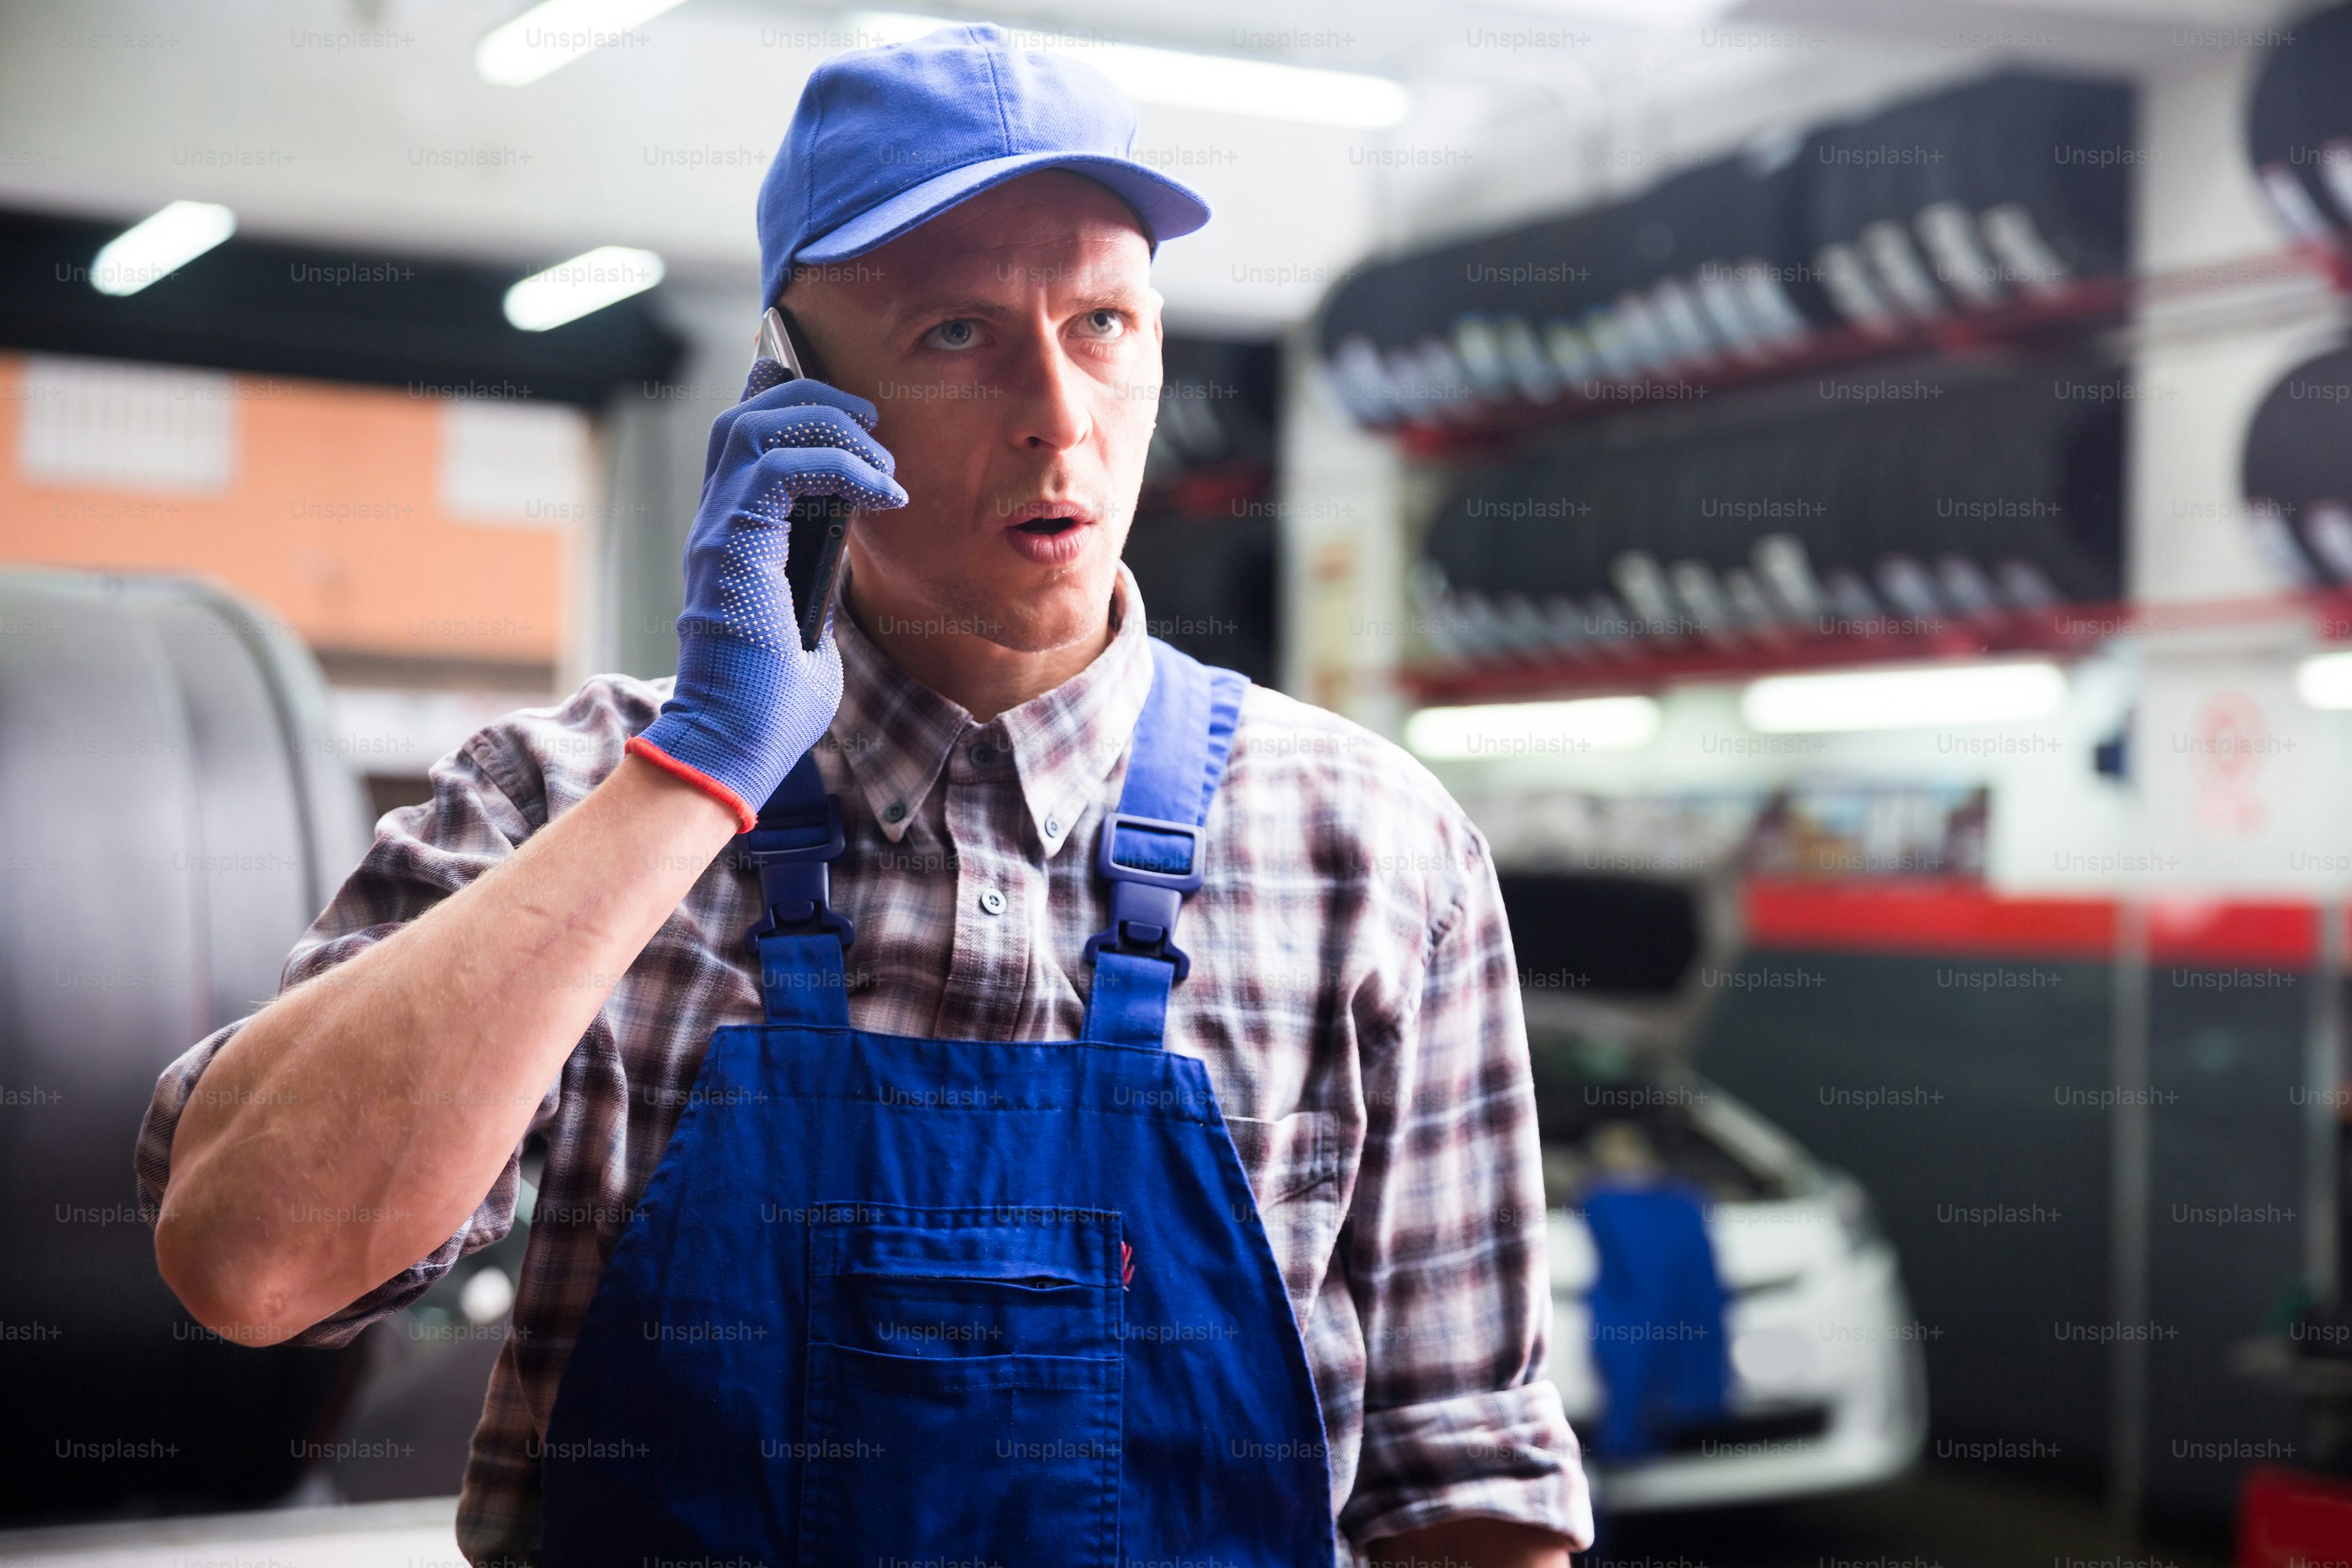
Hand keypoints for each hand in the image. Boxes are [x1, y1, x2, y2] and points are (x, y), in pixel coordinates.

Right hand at [626, 370, 907, 829]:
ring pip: (755, 428)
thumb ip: (816, 584)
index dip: (793, 412)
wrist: (738, 747)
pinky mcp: (732, 547)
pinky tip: (883, 492)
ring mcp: (717, 533)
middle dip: (812, 400)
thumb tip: (842, 561)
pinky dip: (839, 465)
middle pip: (745, 418)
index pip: (747, 446)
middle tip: (871, 420)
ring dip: (826, 425)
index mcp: (732, 541)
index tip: (856, 423)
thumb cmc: (771, 705)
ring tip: (880, 453)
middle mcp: (716, 526)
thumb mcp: (809, 629)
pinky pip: (781, 470)